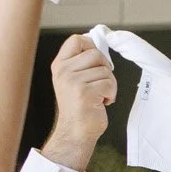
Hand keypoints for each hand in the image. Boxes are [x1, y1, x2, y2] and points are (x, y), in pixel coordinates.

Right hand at [40, 33, 116, 169]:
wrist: (75, 131)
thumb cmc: (79, 106)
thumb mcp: (72, 80)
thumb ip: (81, 63)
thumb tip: (97, 44)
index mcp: (59, 65)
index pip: (76, 39)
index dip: (92, 46)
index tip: (97, 61)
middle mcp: (63, 71)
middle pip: (96, 53)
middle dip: (105, 68)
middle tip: (101, 83)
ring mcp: (73, 81)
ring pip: (105, 70)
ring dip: (109, 84)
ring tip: (100, 95)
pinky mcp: (85, 92)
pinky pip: (109, 83)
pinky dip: (111, 94)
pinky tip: (102, 102)